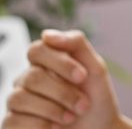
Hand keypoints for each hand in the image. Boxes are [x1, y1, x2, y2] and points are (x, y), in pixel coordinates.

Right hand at [2, 30, 131, 128]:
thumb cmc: (96, 98)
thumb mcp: (95, 68)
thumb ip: (75, 44)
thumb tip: (46, 34)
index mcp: (45, 62)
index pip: (36, 50)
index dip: (60, 63)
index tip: (82, 77)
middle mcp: (27, 80)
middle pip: (32, 77)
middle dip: (63, 93)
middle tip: (83, 104)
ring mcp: (18, 102)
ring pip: (19, 99)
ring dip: (53, 110)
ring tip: (72, 117)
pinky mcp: (13, 124)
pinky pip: (13, 122)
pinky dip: (40, 126)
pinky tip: (55, 128)